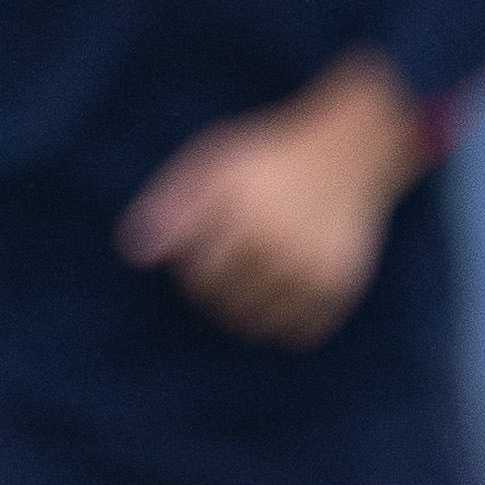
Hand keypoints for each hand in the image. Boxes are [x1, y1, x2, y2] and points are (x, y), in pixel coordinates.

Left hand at [121, 54, 426, 347]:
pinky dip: (286, 323)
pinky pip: (299, 333)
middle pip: (223, 304)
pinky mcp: (342, 287)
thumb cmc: (268, 159)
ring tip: (253, 279)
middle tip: (230, 263)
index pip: (197, 276)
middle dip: (214, 292)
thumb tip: (135, 257)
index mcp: (242, 216)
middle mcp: (280, 247)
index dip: (192, 268)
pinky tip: (285, 291)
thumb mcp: (212, 164)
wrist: (349, 150)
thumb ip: (170, 208)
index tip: (205, 248)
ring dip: (246, 312)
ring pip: (258, 326)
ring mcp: (314, 271)